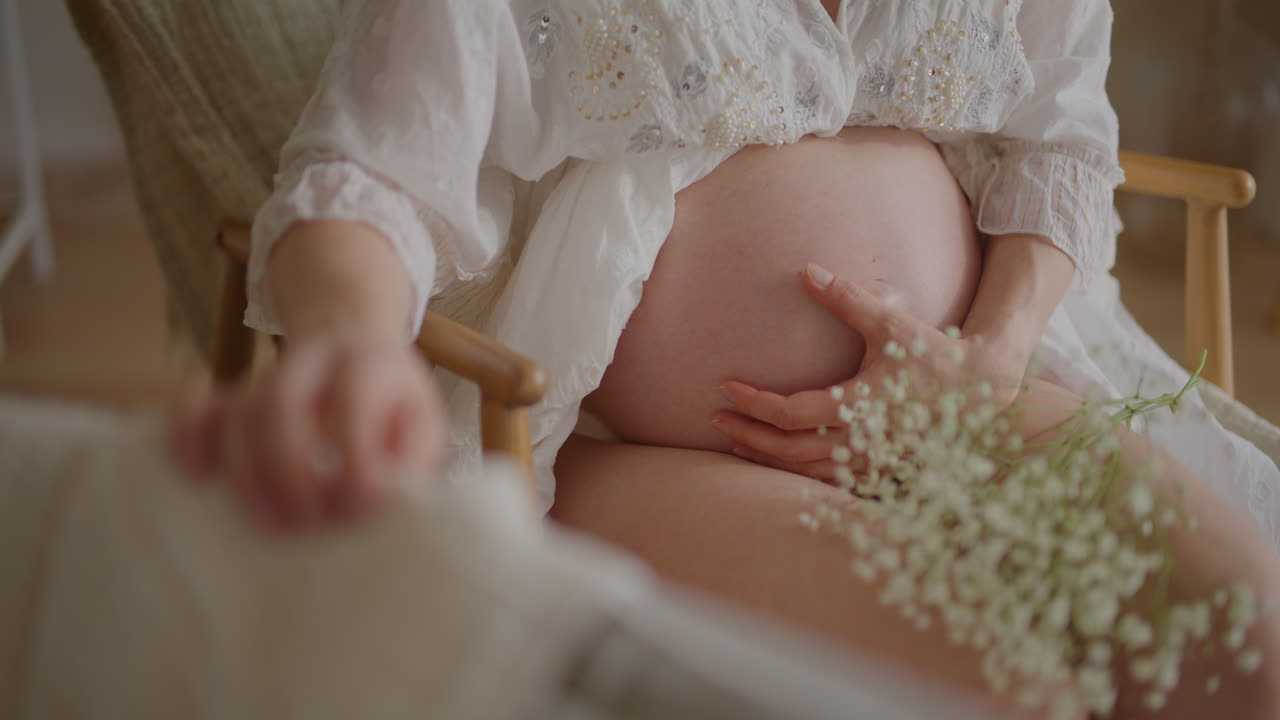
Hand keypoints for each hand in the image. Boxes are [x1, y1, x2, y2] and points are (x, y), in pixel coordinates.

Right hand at [171, 330, 446, 532]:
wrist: (355, 343)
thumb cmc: (392, 404)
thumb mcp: (423, 424)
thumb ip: (412, 460)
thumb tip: (382, 502)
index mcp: (368, 365)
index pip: (354, 400)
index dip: (354, 455)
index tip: (360, 505)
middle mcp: (312, 361)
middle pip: (281, 402)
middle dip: (291, 471)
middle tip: (308, 523)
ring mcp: (265, 375)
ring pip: (237, 411)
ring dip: (248, 475)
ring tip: (273, 525)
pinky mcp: (231, 393)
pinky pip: (195, 406)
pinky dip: (188, 438)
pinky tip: (198, 476)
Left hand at [712, 263, 1030, 480]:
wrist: (981, 392)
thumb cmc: (933, 354)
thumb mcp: (889, 324)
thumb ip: (846, 299)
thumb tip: (807, 269)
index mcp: (861, 404)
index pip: (791, 413)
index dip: (753, 403)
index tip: (726, 386)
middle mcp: (862, 440)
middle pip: (789, 450)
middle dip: (749, 436)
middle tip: (717, 419)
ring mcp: (870, 460)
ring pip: (804, 471)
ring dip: (766, 458)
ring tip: (735, 441)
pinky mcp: (877, 467)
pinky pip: (825, 479)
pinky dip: (793, 472)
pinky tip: (774, 459)